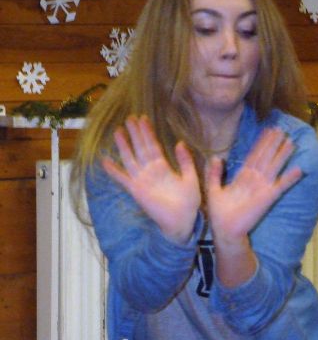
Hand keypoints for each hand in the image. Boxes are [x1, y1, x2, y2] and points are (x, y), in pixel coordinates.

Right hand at [102, 115, 200, 243]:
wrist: (182, 221)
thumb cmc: (189, 202)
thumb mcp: (191, 178)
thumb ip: (185, 161)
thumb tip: (180, 142)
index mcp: (164, 167)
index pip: (153, 145)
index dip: (147, 132)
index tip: (142, 118)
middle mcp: (150, 171)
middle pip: (140, 148)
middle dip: (135, 133)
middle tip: (129, 117)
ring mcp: (142, 180)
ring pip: (130, 159)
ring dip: (124, 146)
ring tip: (118, 131)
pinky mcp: (136, 190)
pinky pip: (123, 179)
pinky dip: (113, 171)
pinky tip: (105, 161)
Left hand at [206, 128, 301, 242]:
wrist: (225, 230)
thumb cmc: (219, 213)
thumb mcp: (213, 190)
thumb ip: (214, 174)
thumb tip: (215, 157)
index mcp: (242, 177)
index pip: (254, 156)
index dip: (261, 143)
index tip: (268, 130)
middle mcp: (254, 180)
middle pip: (266, 158)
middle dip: (273, 144)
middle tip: (282, 130)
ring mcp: (262, 188)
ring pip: (274, 167)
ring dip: (282, 155)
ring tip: (291, 142)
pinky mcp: (268, 198)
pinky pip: (280, 186)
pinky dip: (289, 178)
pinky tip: (298, 169)